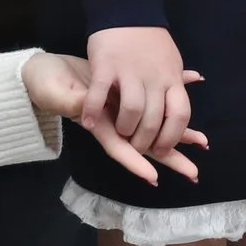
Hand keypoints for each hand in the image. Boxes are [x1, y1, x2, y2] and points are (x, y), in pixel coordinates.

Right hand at [24, 53, 205, 186]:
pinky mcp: (122, 86)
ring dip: (177, 130)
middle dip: (169, 156)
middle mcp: (113, 118)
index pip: (119, 147)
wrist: (42, 67)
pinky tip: (193, 81)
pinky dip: (172, 86)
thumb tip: (89, 110)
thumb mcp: (56, 93)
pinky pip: (151, 89)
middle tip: (194, 173)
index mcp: (97, 122)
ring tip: (202, 141)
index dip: (135, 162)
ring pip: (153, 121)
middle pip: (144, 142)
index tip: (154, 178)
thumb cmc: (44, 83)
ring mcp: (119, 104)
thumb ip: (74, 103)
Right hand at [83, 25, 197, 156]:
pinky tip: (89, 123)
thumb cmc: (147, 40)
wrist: (125, 9)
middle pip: (155, 120)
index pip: (179, 115)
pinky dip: (94, 110)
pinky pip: (99, 94)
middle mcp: (154, 78)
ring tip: (119, 133)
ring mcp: (129, 72)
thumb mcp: (170, 58)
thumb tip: (197, 80)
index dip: (173, 137)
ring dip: (125, 128)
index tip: (164, 150)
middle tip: (138, 148)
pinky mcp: (106, 65)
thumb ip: (178, 77)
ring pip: (132, 111)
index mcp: (171, 79)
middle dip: (146, 142)